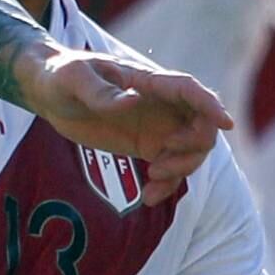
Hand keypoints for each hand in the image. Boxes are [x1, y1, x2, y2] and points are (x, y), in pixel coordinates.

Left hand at [22, 48, 231, 204]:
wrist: (48, 94)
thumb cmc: (60, 76)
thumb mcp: (74, 80)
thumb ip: (100, 92)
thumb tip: (132, 102)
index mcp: (147, 82)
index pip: (189, 90)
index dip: (211, 105)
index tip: (226, 124)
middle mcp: (160, 105)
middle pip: (201, 125)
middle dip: (193, 148)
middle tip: (160, 165)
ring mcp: (156, 127)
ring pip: (192, 151)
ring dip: (181, 170)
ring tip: (151, 181)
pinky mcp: (146, 147)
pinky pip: (171, 169)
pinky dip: (166, 186)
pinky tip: (147, 198)